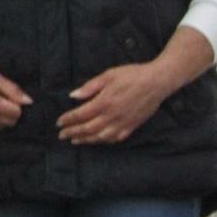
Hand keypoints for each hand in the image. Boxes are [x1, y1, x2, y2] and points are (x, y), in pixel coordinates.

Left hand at [59, 61, 178, 147]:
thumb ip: (90, 87)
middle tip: (62, 135)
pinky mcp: (133, 126)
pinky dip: (105, 141)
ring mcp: (124, 123)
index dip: (68, 120)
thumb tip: (73, 96)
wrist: (157, 82)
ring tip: (76, 141)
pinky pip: (117, 137)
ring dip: (87, 140)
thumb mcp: (108, 76)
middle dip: (73, 132)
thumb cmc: (132, 75)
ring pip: (101, 136)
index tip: (59, 123)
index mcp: (104, 102)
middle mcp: (113, 116)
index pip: (80, 115)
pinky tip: (99, 140)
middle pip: (88, 128)